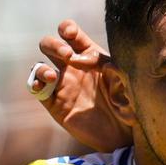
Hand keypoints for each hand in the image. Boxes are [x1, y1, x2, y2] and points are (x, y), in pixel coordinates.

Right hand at [35, 20, 131, 151]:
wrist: (124, 135)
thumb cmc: (130, 106)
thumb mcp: (129, 86)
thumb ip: (120, 74)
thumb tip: (108, 65)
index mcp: (91, 56)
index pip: (72, 34)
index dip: (67, 29)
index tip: (71, 35)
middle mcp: (73, 67)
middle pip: (50, 45)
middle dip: (54, 45)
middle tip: (68, 56)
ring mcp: (62, 84)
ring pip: (40, 65)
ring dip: (42, 67)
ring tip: (54, 76)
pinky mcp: (54, 103)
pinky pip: (36, 88)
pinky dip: (35, 83)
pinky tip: (44, 85)